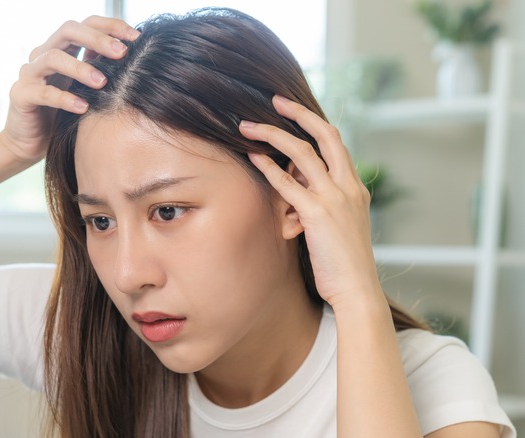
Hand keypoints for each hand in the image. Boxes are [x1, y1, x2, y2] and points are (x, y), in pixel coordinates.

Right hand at [0, 16, 139, 163]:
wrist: (32, 142)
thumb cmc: (63, 114)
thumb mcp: (86, 90)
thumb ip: (101, 72)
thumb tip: (138, 60)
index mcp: (61, 48)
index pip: (86, 24)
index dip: (110, 26)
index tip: (136, 37)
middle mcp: (43, 54)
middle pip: (68, 30)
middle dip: (97, 39)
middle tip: (122, 54)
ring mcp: (29, 73)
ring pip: (53, 58)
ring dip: (80, 68)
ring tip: (102, 83)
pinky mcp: (21, 95)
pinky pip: (43, 93)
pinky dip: (65, 99)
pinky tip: (83, 108)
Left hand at [239, 95, 381, 308]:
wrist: (357, 290)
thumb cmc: (345, 265)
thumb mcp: (342, 228)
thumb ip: (326, 206)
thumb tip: (301, 195)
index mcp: (355, 189)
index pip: (337, 144)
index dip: (315, 124)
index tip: (294, 112)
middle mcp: (348, 188)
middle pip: (325, 136)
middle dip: (299, 114)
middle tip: (274, 100)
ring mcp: (335, 199)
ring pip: (302, 153)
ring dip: (272, 135)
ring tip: (248, 126)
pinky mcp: (318, 215)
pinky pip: (288, 184)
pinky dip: (269, 168)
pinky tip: (253, 157)